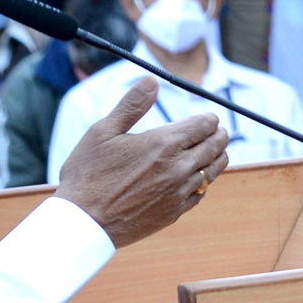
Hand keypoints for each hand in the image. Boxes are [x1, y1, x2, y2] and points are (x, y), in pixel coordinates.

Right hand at [56, 82, 231, 247]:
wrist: (84, 221)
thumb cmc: (87, 174)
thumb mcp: (103, 132)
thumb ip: (131, 105)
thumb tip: (151, 81)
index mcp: (163, 143)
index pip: (204, 125)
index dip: (208, 119)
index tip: (207, 118)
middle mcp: (177, 167)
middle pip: (216, 146)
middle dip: (218, 135)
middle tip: (217, 131)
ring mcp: (178, 192)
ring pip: (213, 170)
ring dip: (217, 157)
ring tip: (214, 151)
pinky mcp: (175, 212)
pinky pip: (201, 193)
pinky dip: (203, 182)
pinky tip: (196, 178)